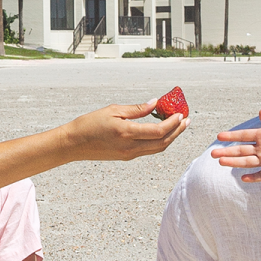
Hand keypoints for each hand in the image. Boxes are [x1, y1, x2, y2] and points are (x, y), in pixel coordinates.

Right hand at [63, 102, 187, 161]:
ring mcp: (128, 154)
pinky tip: (161, 131)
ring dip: (170, 137)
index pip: (158, 131)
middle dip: (177, 132)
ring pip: (157, 149)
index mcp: (126, 133)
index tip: (180, 114)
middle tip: (186, 120)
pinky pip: (148, 150)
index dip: (172, 123)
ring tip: (178, 125)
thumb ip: (136, 109)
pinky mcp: (126, 157)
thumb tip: (155, 103)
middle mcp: (130, 147)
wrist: (73, 144)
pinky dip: (159, 141)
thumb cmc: (89, 124)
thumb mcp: (113, 110)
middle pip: (162, 143)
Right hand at [211, 109, 260, 181]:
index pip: (244, 136)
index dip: (232, 136)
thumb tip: (260, 112)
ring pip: (248, 162)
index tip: (219, 137)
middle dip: (228, 152)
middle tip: (213, 153)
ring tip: (221, 162)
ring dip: (235, 162)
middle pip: (242, 150)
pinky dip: (253, 177)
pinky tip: (243, 178)